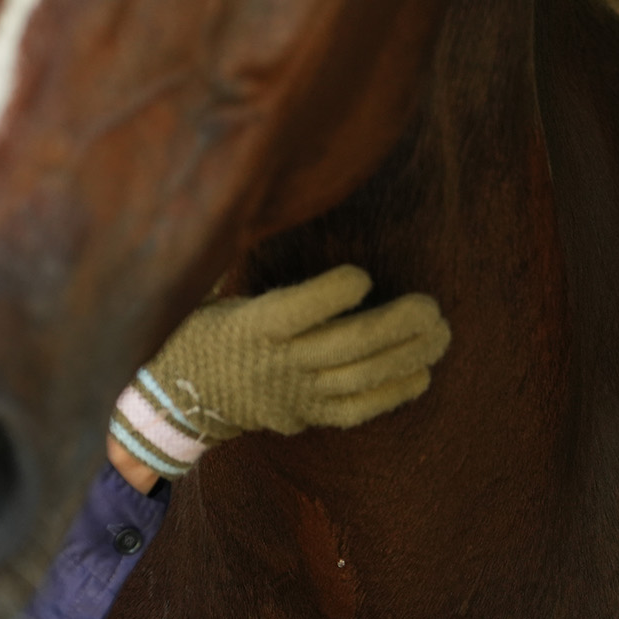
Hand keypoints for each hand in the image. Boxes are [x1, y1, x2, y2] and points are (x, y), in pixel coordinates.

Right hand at [109, 265, 448, 477]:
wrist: (179, 399)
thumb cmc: (200, 327)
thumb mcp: (201, 292)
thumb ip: (228, 256)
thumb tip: (247, 204)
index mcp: (249, 325)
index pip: (296, 312)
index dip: (332, 294)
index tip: (362, 274)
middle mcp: (276, 363)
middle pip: (344, 347)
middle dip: (395, 328)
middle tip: (432, 308)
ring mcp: (294, 394)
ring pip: (358, 378)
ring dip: (405, 357)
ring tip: (440, 335)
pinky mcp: (306, 415)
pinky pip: (355, 410)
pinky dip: (390, 394)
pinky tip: (421, 374)